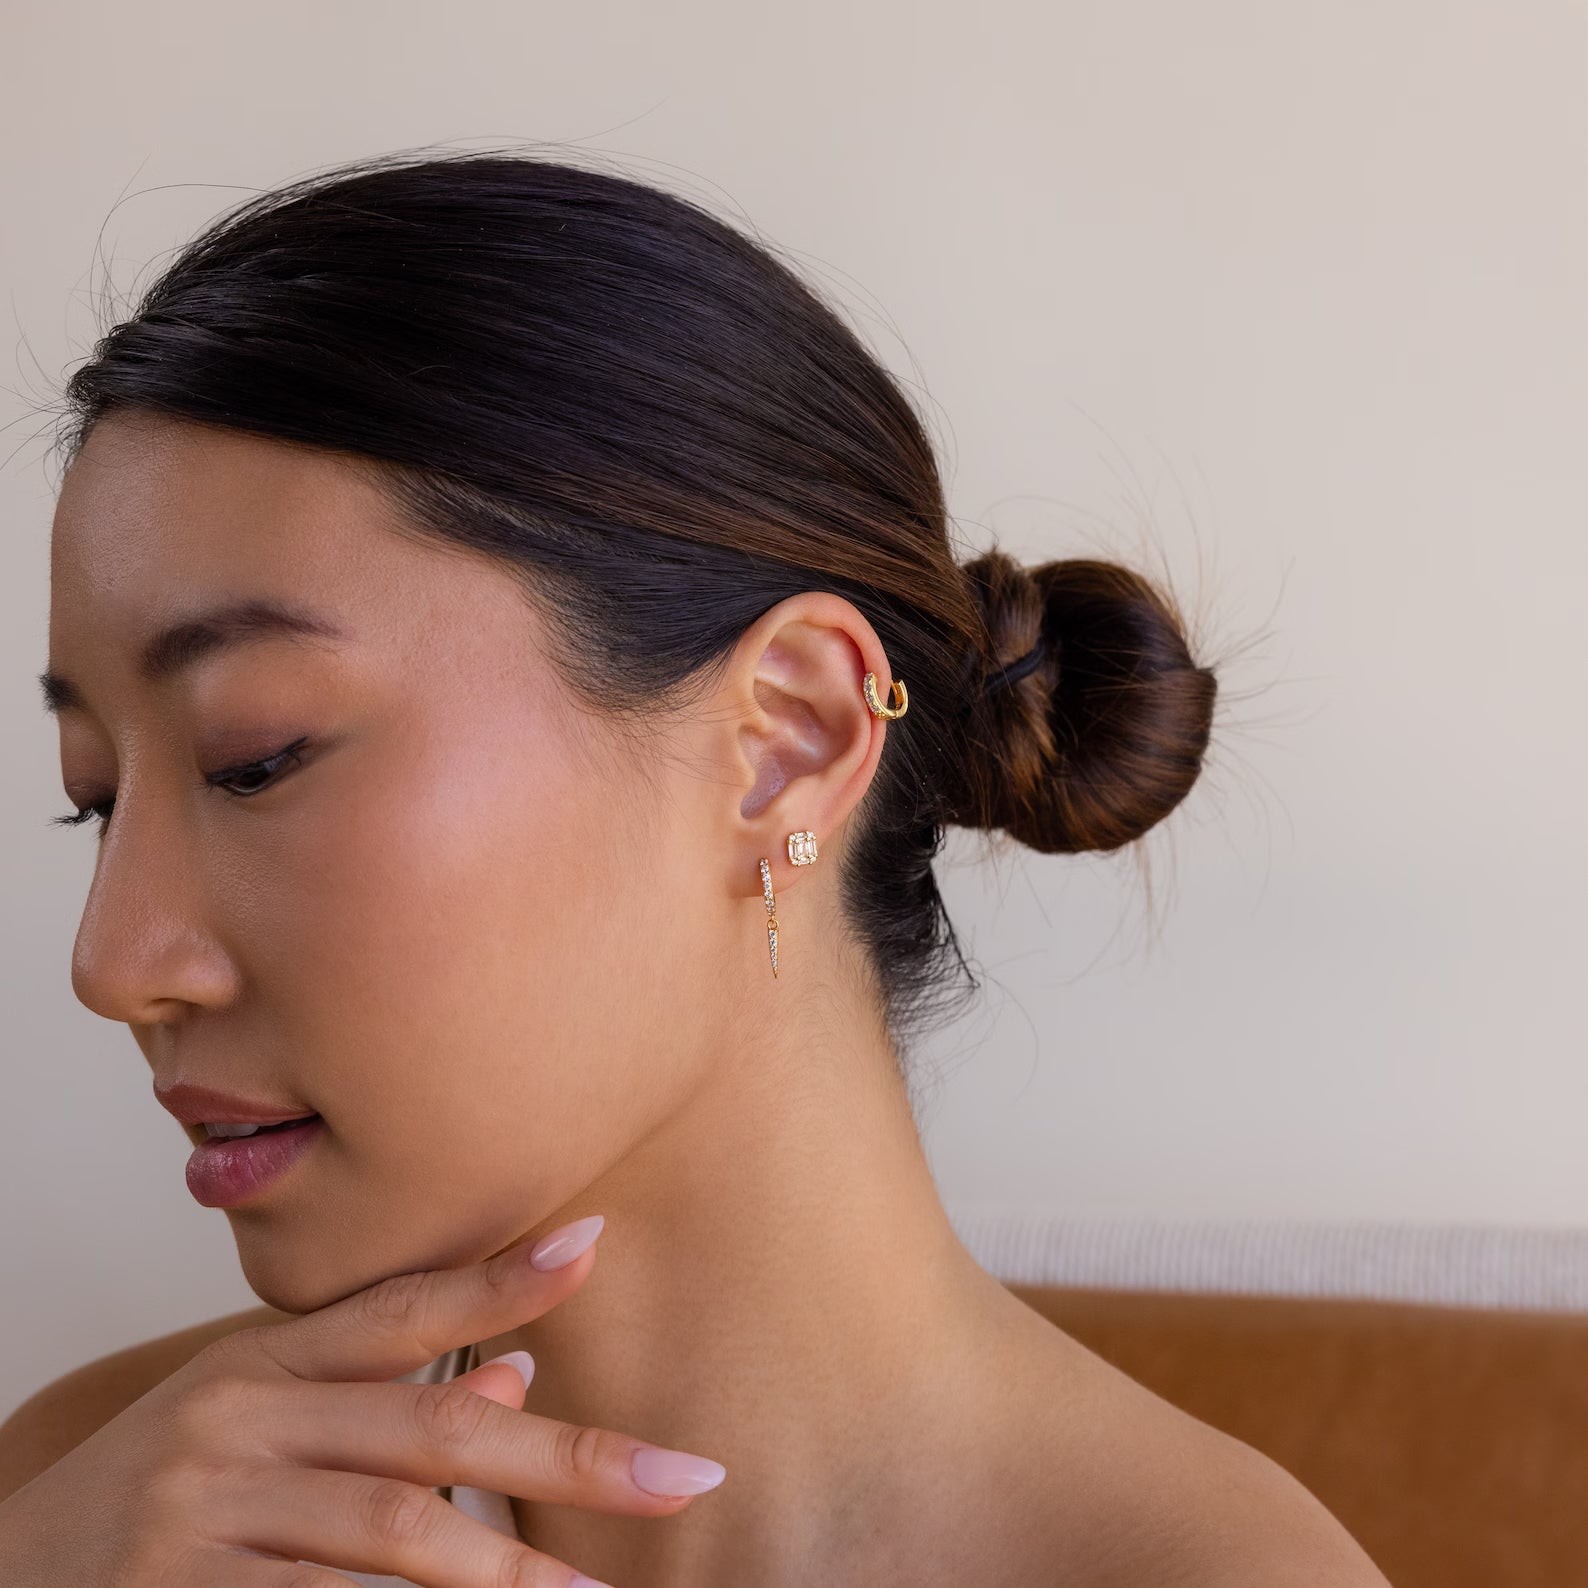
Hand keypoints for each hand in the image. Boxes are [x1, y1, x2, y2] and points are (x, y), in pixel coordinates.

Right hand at [0, 1217, 724, 1585]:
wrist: (6, 1577)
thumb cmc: (155, 1496)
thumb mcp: (256, 1423)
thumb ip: (381, 1400)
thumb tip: (520, 1378)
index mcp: (262, 1361)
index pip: (399, 1307)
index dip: (499, 1278)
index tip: (595, 1240)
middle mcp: (239, 1420)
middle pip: (429, 1430)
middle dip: (565, 1458)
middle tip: (677, 1477)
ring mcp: (205, 1514)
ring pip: (391, 1533)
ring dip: (507, 1570)